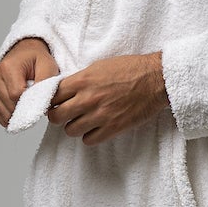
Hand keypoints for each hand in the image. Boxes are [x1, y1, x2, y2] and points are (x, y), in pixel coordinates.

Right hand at [0, 37, 59, 127]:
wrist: (24, 54)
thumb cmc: (36, 61)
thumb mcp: (48, 66)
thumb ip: (45, 84)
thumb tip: (39, 103)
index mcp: (7, 67)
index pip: (16, 95)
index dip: (30, 103)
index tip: (40, 100)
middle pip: (10, 106)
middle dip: (25, 109)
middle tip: (35, 99)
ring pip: (4, 114)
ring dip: (19, 113)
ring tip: (26, 100)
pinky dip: (11, 115)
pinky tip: (18, 106)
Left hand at [47, 51, 169, 143]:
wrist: (156, 79)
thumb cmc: (131, 69)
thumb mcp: (99, 66)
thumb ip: (80, 79)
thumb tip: (66, 90)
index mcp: (83, 80)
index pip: (52, 96)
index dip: (52, 100)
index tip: (55, 102)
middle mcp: (88, 99)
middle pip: (56, 117)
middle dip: (58, 116)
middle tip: (65, 114)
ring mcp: (100, 115)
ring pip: (70, 130)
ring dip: (74, 127)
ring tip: (82, 121)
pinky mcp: (113, 128)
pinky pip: (89, 140)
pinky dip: (89, 136)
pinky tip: (94, 129)